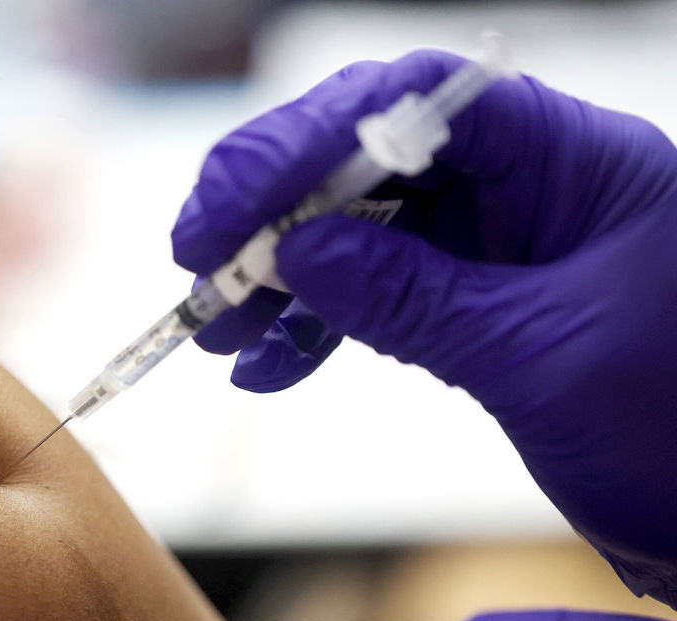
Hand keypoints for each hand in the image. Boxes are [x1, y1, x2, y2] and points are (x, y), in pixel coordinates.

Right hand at [171, 50, 676, 606]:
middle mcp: (531, 185)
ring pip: (362, 227)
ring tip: (218, 328)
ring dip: (279, 275)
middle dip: (275, 207)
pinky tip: (270, 365)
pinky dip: (316, 328)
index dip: (308, 141)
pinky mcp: (478, 301)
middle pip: (373, 156)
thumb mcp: (540, 360)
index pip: (418, 104)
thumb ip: (414, 299)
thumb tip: (296, 252)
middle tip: (199, 261)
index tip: (228, 209)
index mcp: (573, 162)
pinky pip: (377, 293)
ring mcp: (500, 244)